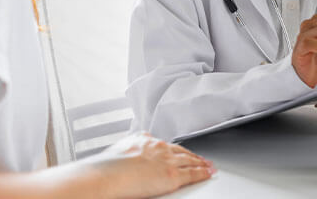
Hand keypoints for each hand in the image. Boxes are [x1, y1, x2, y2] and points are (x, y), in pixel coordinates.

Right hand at [87, 133, 213, 197]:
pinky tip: (209, 173)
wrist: (107, 175)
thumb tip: (125, 148)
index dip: (176, 149)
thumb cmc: (107, 167)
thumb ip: (127, 147)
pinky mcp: (172, 175)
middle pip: (180, 151)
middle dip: (191, 155)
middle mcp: (158, 148)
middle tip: (201, 159)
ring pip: (189, 160)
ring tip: (208, 166)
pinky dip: (203, 173)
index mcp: (145, 141)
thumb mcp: (118, 149)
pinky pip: (193, 173)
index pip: (166, 145)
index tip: (180, 152)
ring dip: (201, 163)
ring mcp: (167, 161)